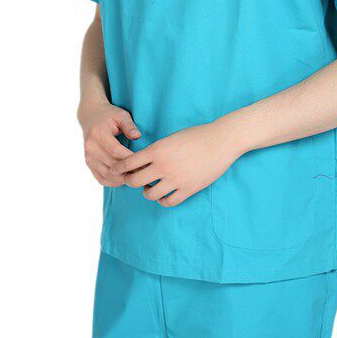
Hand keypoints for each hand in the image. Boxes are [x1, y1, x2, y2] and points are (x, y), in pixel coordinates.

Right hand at [78, 100, 142, 186]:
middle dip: (128, 170)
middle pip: (111, 164)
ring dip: (122, 178)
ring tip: (136, 177)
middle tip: (143, 172)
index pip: (115, 151)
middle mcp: (90, 147)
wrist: (90, 116)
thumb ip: (129, 125)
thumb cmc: (109, 115)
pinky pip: (100, 178)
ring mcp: (88, 156)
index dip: (130, 159)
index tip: (143, 162)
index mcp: (98, 134)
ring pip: (106, 174)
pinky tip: (124, 179)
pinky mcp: (88, 163)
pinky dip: (113, 182)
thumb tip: (137, 136)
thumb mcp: (121, 115)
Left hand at [110, 122, 241, 206]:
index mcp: (157, 150)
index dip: (119, 168)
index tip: (115, 171)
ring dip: (147, 191)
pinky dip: (162, 200)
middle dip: (130, 181)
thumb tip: (142, 162)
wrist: (221, 141)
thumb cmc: (197, 136)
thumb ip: (156, 150)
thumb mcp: (171, 138)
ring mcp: (176, 180)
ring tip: (150, 186)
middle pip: (134, 181)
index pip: (129, 162)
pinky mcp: (188, 189)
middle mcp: (163, 166)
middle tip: (132, 179)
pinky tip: (164, 194)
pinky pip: (168, 201)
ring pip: (149, 194)